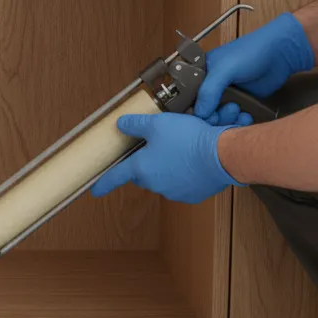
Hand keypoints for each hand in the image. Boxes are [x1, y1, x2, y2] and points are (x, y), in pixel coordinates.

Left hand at [91, 107, 250, 203]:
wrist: (222, 155)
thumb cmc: (189, 140)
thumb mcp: (156, 123)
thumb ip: (135, 124)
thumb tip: (121, 124)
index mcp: (141, 168)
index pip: (115, 177)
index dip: (103, 183)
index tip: (95, 189)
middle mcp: (155, 183)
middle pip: (142, 175)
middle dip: (145, 164)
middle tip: (154, 149)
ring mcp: (174, 191)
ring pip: (163, 178)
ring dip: (167, 167)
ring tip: (179, 151)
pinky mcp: (192, 194)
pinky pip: (182, 183)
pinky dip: (184, 174)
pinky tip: (192, 160)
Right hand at [193, 13, 314, 118]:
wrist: (281, 53)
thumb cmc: (250, 53)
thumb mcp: (224, 69)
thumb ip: (208, 91)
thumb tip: (199, 114)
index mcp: (200, 73)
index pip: (188, 97)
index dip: (193, 110)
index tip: (203, 118)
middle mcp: (210, 85)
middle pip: (202, 110)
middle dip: (213, 116)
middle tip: (225, 113)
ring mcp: (226, 94)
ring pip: (218, 116)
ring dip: (226, 119)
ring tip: (237, 111)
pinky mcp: (241, 102)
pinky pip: (233, 117)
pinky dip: (238, 121)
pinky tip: (246, 116)